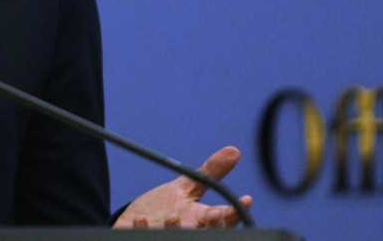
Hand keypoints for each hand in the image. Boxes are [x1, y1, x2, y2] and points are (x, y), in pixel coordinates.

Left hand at [112, 146, 251, 228]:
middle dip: (216, 226)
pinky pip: (145, 237)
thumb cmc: (166, 206)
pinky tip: (141, 219)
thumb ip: (210, 173)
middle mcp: (190, 231)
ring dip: (177, 228)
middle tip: (215, 213)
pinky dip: (143, 229)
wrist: (136, 221)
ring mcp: (169, 235)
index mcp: (201, 220)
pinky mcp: (146, 237)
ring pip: (180, 237)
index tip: (246, 199)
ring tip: (172, 217)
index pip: (226, 219)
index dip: (235, 212)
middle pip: (210, 233)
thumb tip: (234, 150)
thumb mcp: (187, 188)